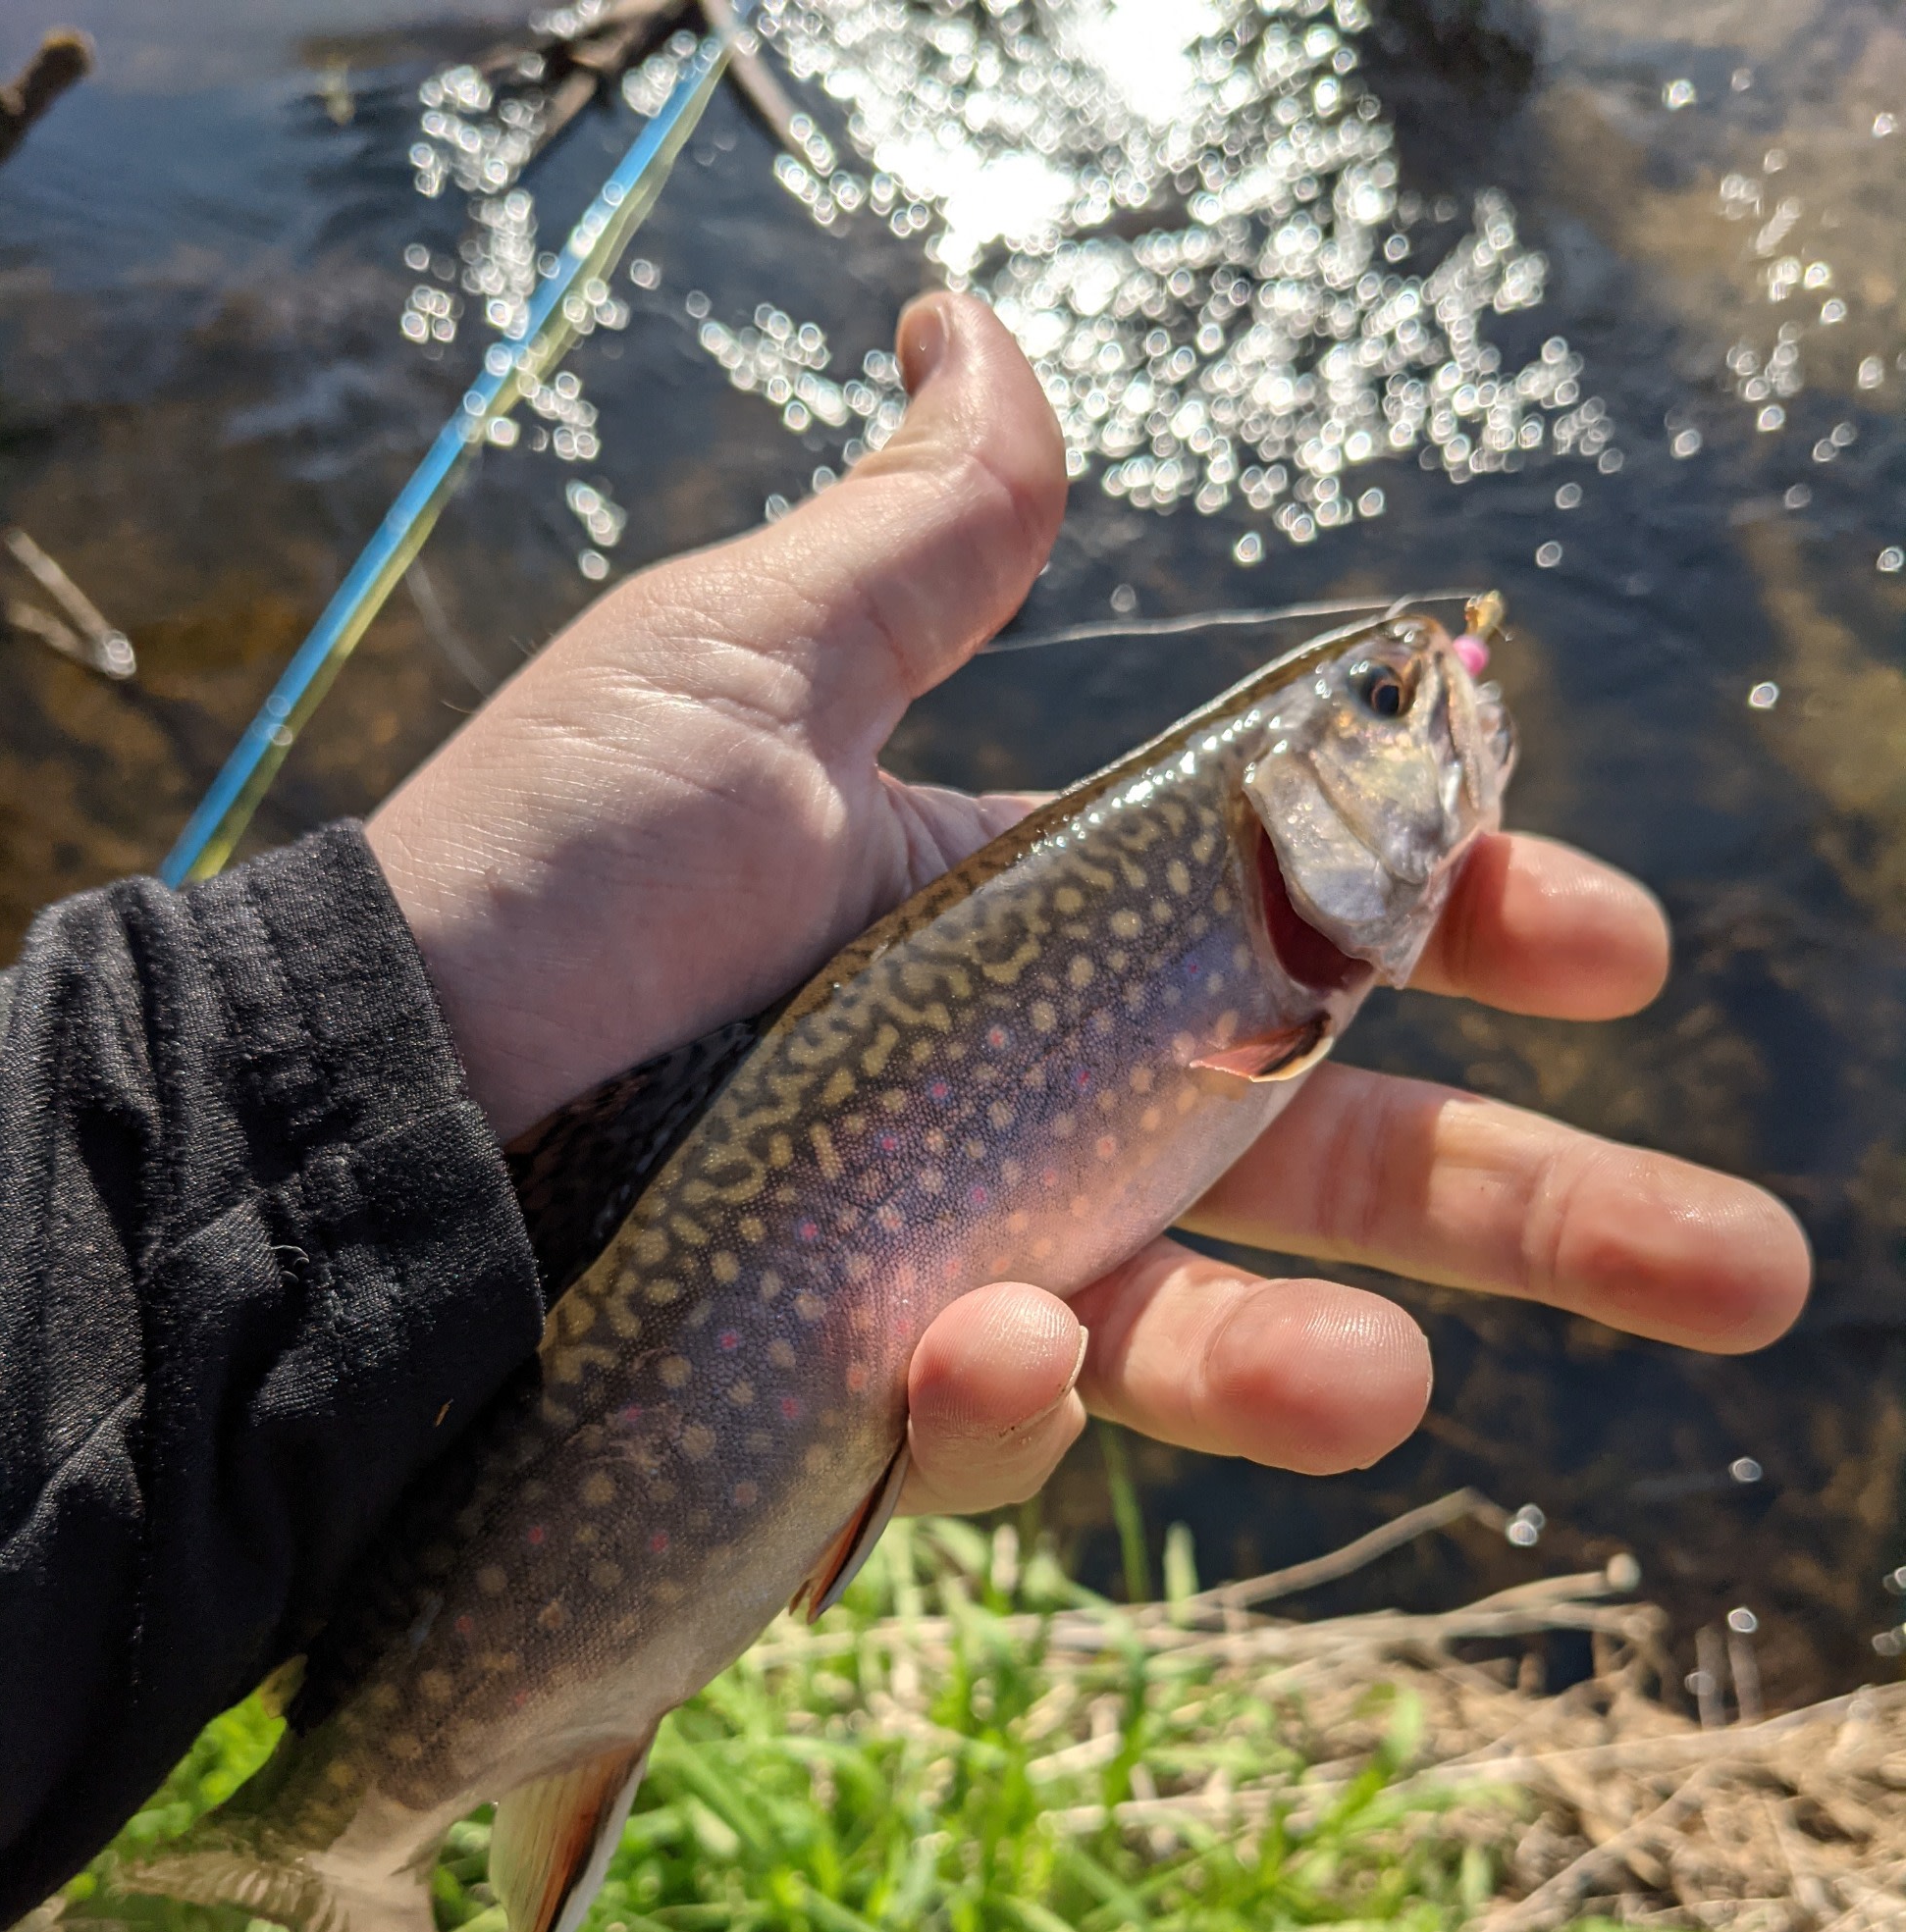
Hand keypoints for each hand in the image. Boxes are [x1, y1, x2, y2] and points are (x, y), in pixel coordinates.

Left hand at [369, 293, 1811, 1516]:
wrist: (358, 1118)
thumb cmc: (548, 881)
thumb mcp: (743, 671)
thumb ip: (913, 543)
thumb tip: (974, 325)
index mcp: (1033, 930)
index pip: (1307, 938)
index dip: (1467, 934)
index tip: (1613, 944)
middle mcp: (1026, 1114)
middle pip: (1329, 1173)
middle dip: (1543, 1217)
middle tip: (1745, 1273)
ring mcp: (958, 1277)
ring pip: (1201, 1348)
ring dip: (1308, 1371)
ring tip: (1385, 1390)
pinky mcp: (862, 1417)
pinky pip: (979, 1434)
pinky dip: (990, 1405)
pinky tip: (952, 1348)